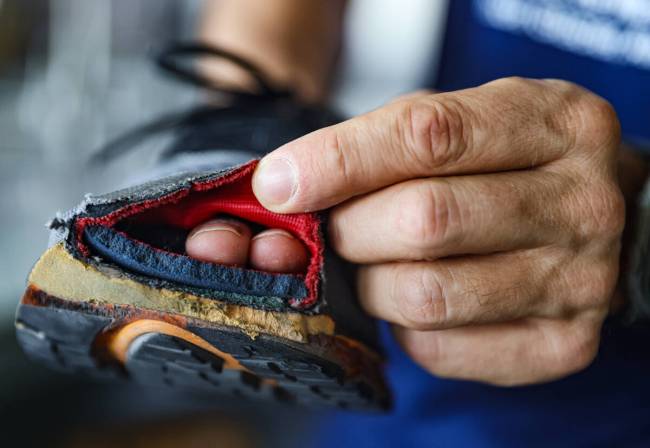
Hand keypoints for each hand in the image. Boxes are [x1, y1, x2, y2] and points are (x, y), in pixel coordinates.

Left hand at [249, 77, 624, 385]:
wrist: (578, 219)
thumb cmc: (502, 162)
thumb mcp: (456, 120)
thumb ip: (377, 144)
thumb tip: (281, 186)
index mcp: (557, 122)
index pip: (428, 136)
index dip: (339, 161)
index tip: (280, 183)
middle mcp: (582, 203)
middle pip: (424, 220)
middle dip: (351, 228)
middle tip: (338, 230)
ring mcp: (582, 281)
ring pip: (426, 294)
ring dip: (371, 282)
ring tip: (373, 264)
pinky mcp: (563, 345)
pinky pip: (440, 347)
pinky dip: (402, 326)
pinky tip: (413, 297)